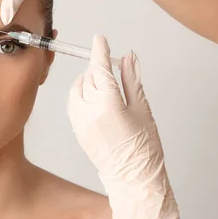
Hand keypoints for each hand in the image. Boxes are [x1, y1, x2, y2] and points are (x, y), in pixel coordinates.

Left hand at [67, 35, 179, 218]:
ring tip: (107, 89)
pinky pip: (73, 102)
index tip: (99, 39)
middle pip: (88, 77)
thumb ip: (132, 80)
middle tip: (113, 71)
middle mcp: (89, 112)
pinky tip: (96, 100)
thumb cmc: (144, 148)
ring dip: (89, 82)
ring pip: (77, 88)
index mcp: (109, 105)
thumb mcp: (143, 109)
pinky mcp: (75, 129)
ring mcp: (79, 122)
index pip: (100, 70)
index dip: (100, 52)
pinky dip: (81, 95)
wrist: (132, 179)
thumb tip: (128, 57)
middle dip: (98, 69)